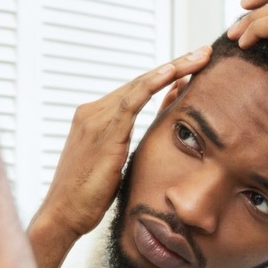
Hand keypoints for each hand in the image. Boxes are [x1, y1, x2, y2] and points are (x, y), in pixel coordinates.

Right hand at [36, 47, 212, 239]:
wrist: (63, 215)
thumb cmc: (88, 196)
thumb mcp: (116, 161)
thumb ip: (133, 138)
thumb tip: (156, 123)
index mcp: (94, 118)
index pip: (135, 89)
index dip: (165, 76)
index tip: (192, 66)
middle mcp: (92, 112)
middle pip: (140, 82)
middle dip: (175, 65)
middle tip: (205, 52)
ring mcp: (95, 119)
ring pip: (140, 85)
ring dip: (173, 68)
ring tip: (199, 57)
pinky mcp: (104, 132)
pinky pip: (131, 101)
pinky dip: (153, 83)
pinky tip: (173, 72)